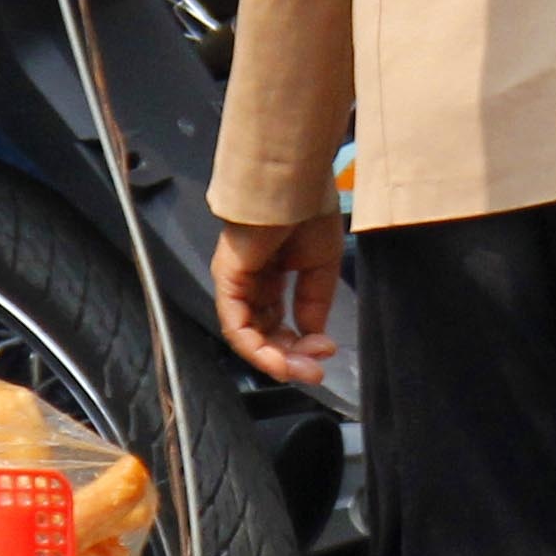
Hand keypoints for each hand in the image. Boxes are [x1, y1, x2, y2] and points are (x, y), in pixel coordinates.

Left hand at [213, 214, 343, 384]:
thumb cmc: (308, 214)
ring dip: (275, 359)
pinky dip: (256, 348)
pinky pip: (235, 325)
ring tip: (303, 370)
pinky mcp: (228, 281)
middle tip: (315, 371)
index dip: (301, 344)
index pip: (278, 323)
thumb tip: (311, 337)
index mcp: (270, 277)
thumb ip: (313, 304)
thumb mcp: (321, 266)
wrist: (296, 185)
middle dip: (290, 358)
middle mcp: (248, 284)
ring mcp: (235, 283)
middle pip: (262, 335)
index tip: (327, 351)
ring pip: (248, 337)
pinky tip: (279, 361)